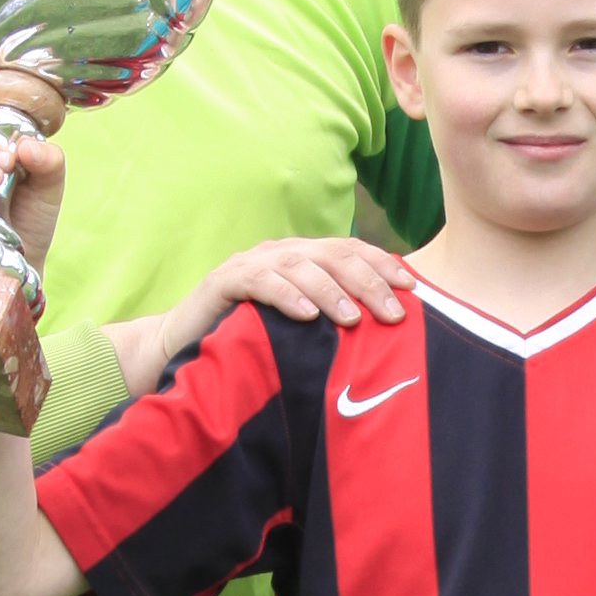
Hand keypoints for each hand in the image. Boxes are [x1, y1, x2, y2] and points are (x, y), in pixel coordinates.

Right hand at [124, 228, 412, 394]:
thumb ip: (333, 319)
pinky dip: (286, 296)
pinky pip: (260, 282)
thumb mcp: (300, 329)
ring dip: (330, 291)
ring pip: (300, 266)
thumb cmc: (250, 340)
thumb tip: (388, 333)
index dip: (382, 264)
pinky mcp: (224, 281)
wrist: (183, 345)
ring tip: (353, 318)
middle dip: (367, 282)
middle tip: (394, 312)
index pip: (350, 250)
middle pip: (333, 255)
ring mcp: (252, 263)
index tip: (412, 288)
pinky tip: (306, 316)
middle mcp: (280, 253)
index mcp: (303, 257)